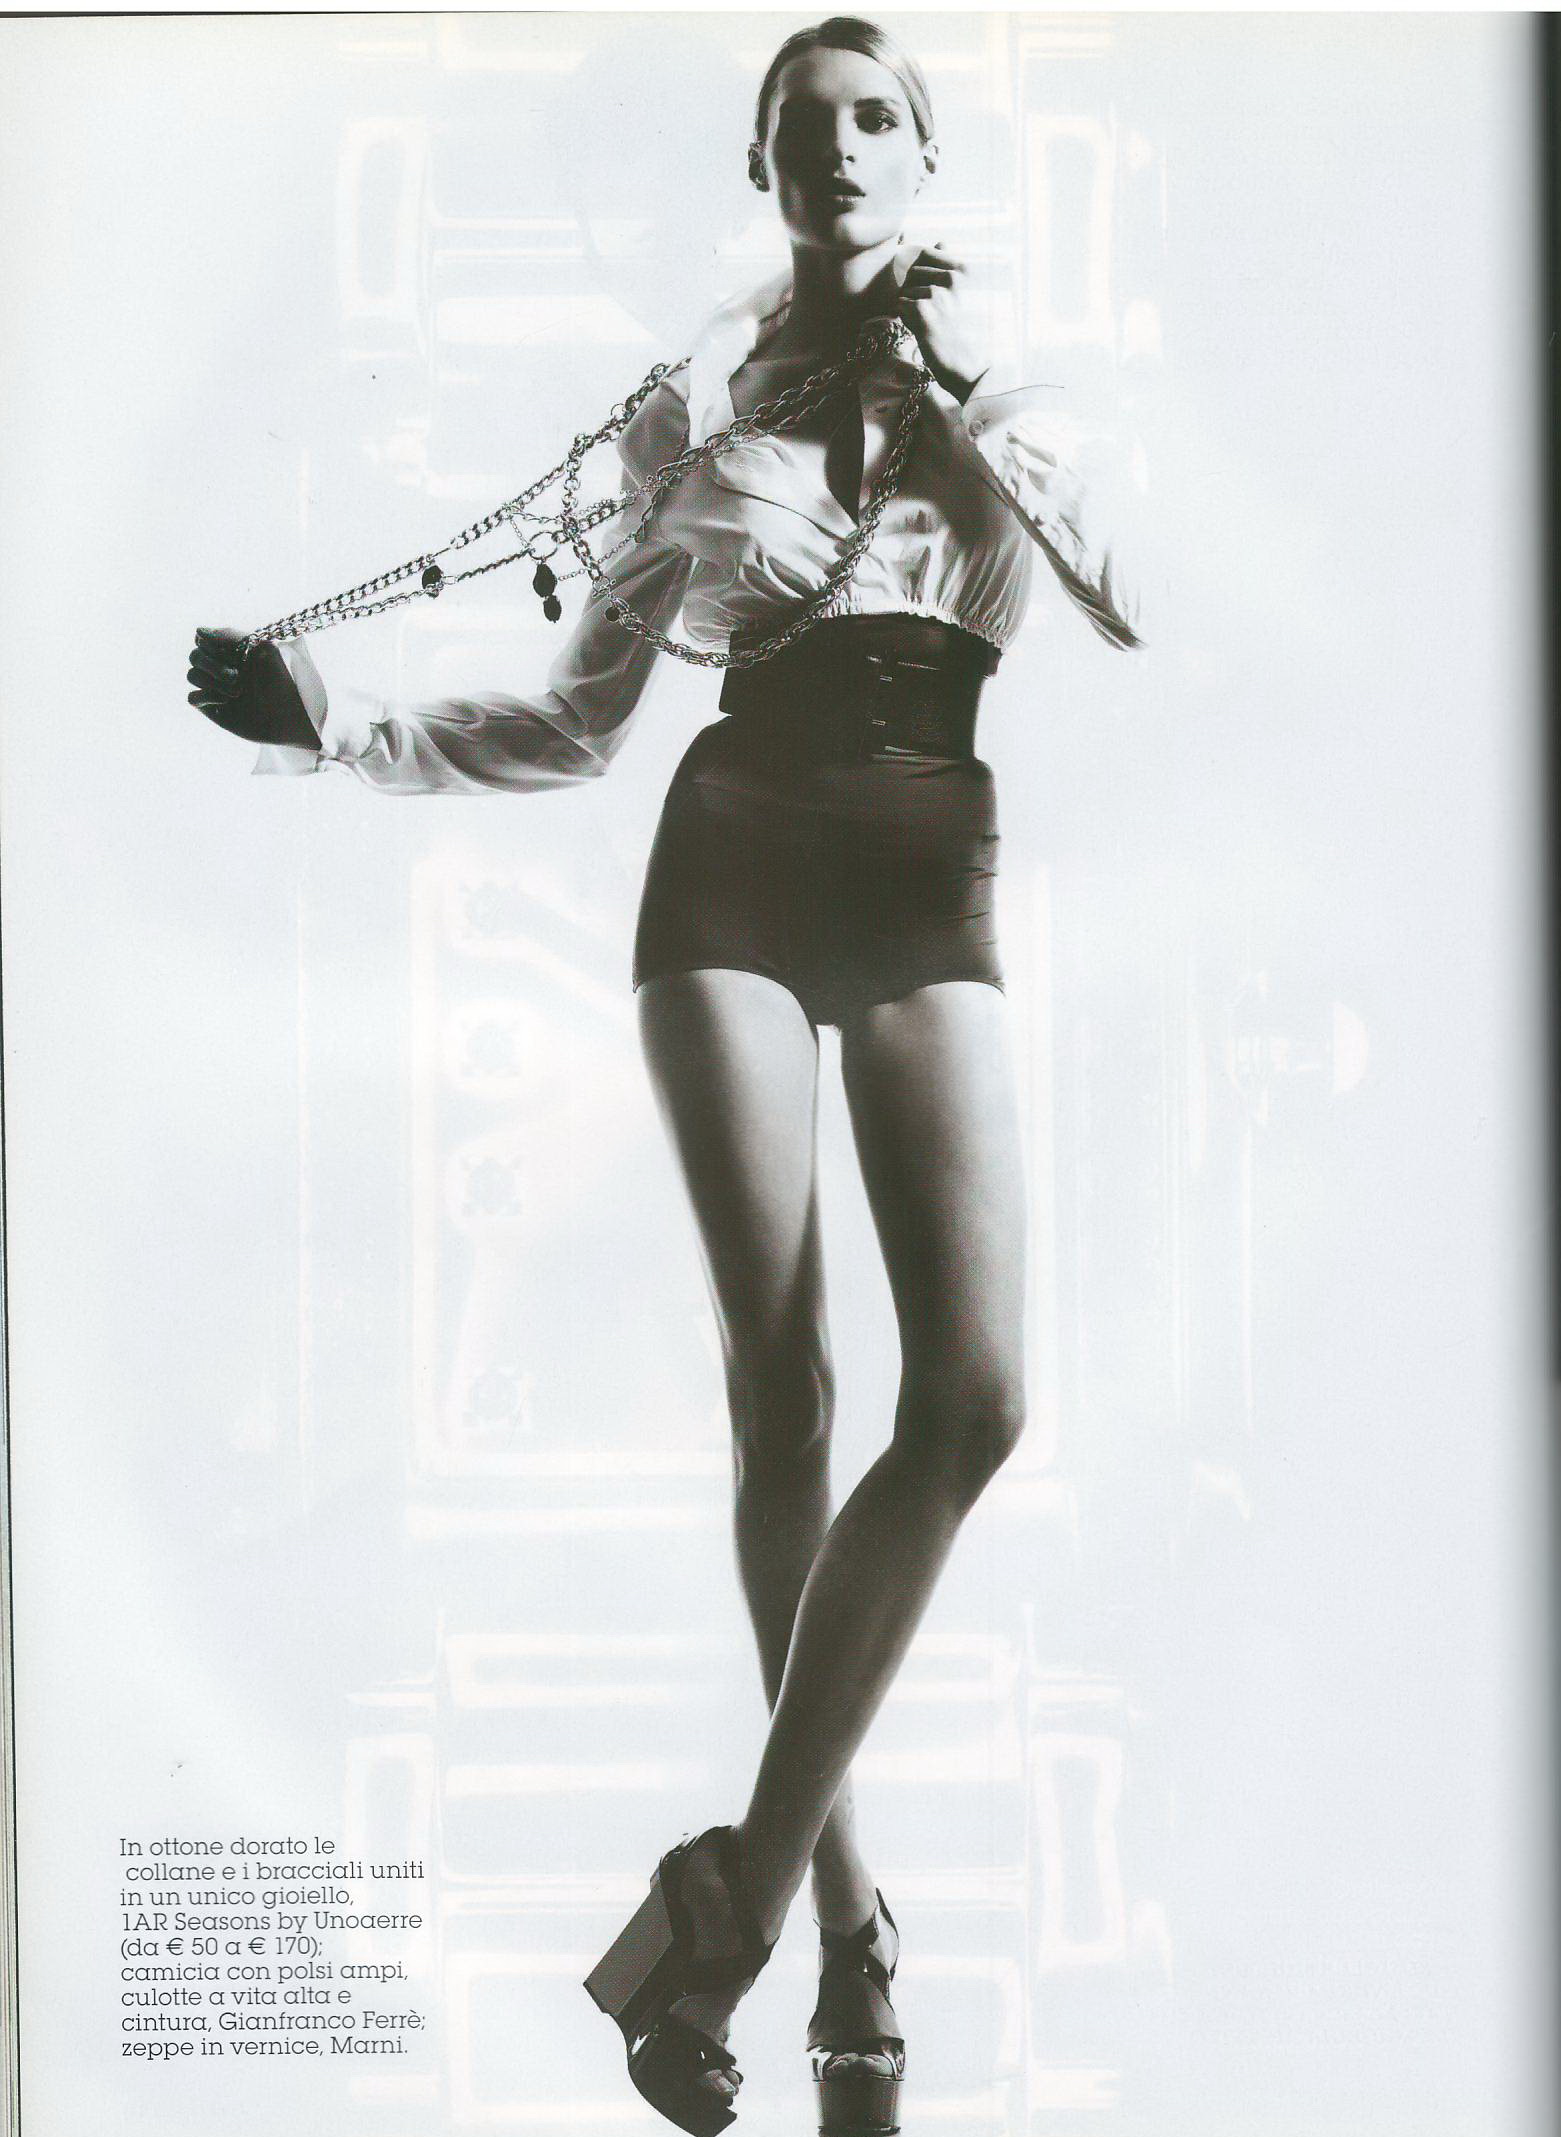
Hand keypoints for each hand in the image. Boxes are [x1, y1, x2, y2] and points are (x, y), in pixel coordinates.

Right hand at [186, 627, 323, 749]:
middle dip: (213, 665)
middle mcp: (224, 667)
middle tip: (237, 677)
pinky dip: (205, 697)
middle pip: (195, 656)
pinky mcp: (215, 708)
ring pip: (192, 675)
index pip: (203, 637)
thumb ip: (232, 635)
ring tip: (238, 692)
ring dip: (212, 681)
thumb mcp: (265, 649)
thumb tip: (199, 631)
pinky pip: (192, 698)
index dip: (211, 643)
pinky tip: (225, 702)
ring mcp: (218, 687)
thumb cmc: (287, 680)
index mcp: (235, 649)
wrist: (296, 717)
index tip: (232, 653)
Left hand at [895, 243, 992, 404]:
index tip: (929, 291)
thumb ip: (948, 264)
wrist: (966, 362)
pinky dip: (906, 319)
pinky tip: (923, 330)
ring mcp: (937, 294)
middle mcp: (952, 278)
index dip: (918, 271)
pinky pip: (901, 306)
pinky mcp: (924, 311)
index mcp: (962, 269)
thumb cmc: (961, 327)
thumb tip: (941, 240)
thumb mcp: (960, 291)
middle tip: (932, 312)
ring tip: (930, 323)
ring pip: (905, 291)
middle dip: (914, 291)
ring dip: (911, 308)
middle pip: (911, 272)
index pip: (924, 252)